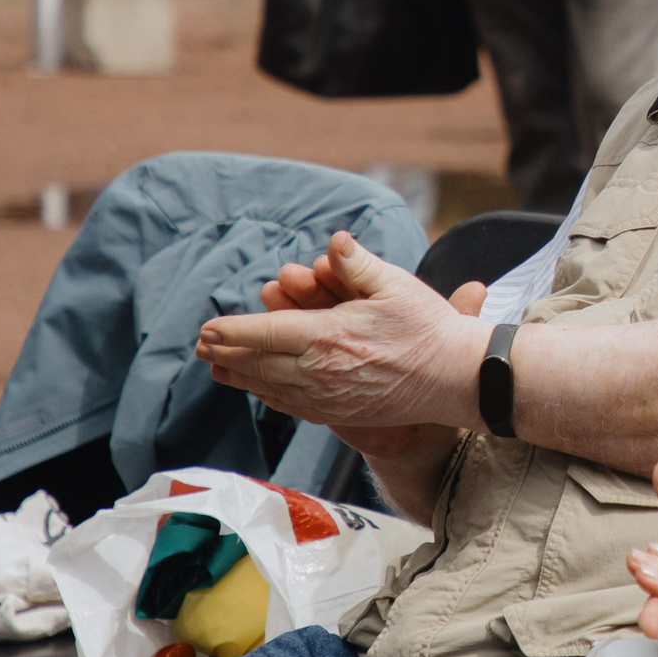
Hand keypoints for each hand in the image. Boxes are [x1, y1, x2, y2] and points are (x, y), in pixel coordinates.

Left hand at [196, 230, 489, 432]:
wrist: (457, 378)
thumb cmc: (429, 328)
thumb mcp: (396, 285)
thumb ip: (357, 264)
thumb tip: (334, 242)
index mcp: (330, 337)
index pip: (268, 333)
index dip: (234, 331)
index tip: (207, 328)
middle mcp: (323, 372)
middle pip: (260, 365)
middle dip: (227, 355)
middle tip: (201, 347)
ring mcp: (331, 398)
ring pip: (272, 389)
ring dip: (241, 378)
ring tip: (218, 369)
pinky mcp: (342, 415)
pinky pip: (294, 406)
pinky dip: (270, 396)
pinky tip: (261, 389)